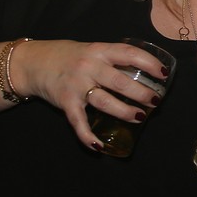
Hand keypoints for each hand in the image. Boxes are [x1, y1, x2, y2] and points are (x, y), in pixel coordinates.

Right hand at [8, 40, 169, 149]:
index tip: (163, 74)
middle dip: (142, 93)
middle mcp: (89, 67)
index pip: (129, 54)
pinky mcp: (66, 103)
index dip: (149, 63)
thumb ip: (113, 59)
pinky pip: (79, 123)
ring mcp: (76, 85)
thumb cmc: (69, 56)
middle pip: (121, 82)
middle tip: (156, 101)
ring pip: (105, 102)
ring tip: (141, 117)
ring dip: (125, 112)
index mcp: (99, 51)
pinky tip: (99, 146)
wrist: (33, 63)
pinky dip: (88, 137)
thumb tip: (145, 72)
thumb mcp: (92, 50)